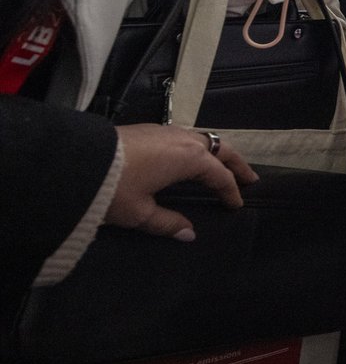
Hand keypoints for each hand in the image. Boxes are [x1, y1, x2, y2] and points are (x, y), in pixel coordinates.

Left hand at [107, 124, 257, 239]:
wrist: (78, 160)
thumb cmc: (115, 188)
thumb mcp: (140, 213)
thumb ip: (168, 224)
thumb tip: (188, 234)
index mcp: (190, 159)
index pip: (220, 176)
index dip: (231, 191)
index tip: (237, 204)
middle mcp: (185, 140)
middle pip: (220, 149)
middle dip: (236, 163)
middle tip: (249, 177)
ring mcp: (168, 131)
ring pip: (204, 138)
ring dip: (218, 153)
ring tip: (223, 166)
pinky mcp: (151, 129)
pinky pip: (187, 136)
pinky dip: (199, 147)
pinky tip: (191, 157)